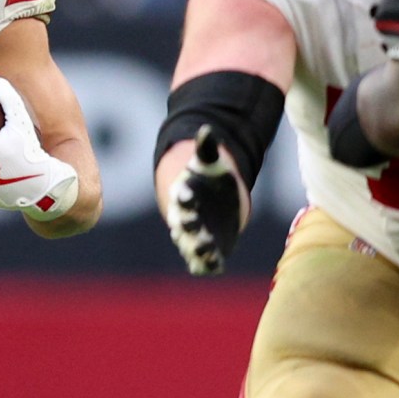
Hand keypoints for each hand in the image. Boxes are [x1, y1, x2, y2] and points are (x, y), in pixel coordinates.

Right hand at [161, 127, 246, 275]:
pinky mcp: (208, 253)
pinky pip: (203, 264)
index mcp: (183, 197)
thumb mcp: (209, 163)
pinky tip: (218, 266)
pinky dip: (208, 266)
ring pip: (191, 248)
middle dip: (188, 226)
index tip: (187, 192)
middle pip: (183, 225)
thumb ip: (207, 149)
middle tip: (195, 225)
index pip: (180, 197)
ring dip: (198, 250)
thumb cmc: (208, 180)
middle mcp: (185, 221)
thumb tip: (206, 130)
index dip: (183, 195)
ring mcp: (195, 239)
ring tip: (207, 250)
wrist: (215, 203)